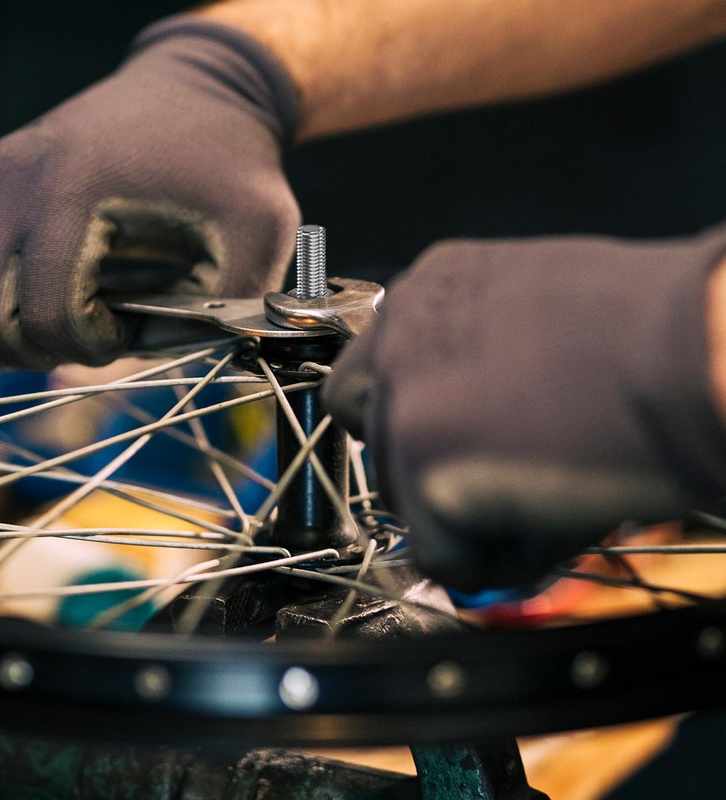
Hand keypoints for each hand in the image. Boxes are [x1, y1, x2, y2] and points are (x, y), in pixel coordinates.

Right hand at [0, 16, 299, 368]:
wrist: (200, 89)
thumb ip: (231, 306)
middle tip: (92, 334)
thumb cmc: (232, 162)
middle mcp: (12, 184)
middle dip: (41, 347)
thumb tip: (182, 361)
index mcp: (76, 193)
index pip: (49, 314)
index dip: (93, 346)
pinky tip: (12, 300)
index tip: (130, 332)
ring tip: (52, 319)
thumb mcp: (260, 233)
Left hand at [323, 229, 725, 591]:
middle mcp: (400, 332)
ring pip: (404, 498)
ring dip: (468, 517)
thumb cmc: (649, 333)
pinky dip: (490, 562)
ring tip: (551, 496)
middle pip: (377, 438)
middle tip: (499, 488)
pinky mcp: (423, 464)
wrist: (696, 352)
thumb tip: (465, 423)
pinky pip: (437, 552)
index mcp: (430, 289)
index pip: (371, 373)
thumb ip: (478, 363)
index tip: (445, 450)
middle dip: (429, 475)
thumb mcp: (537, 316)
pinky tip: (552, 525)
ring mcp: (403, 397)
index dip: (407, 422)